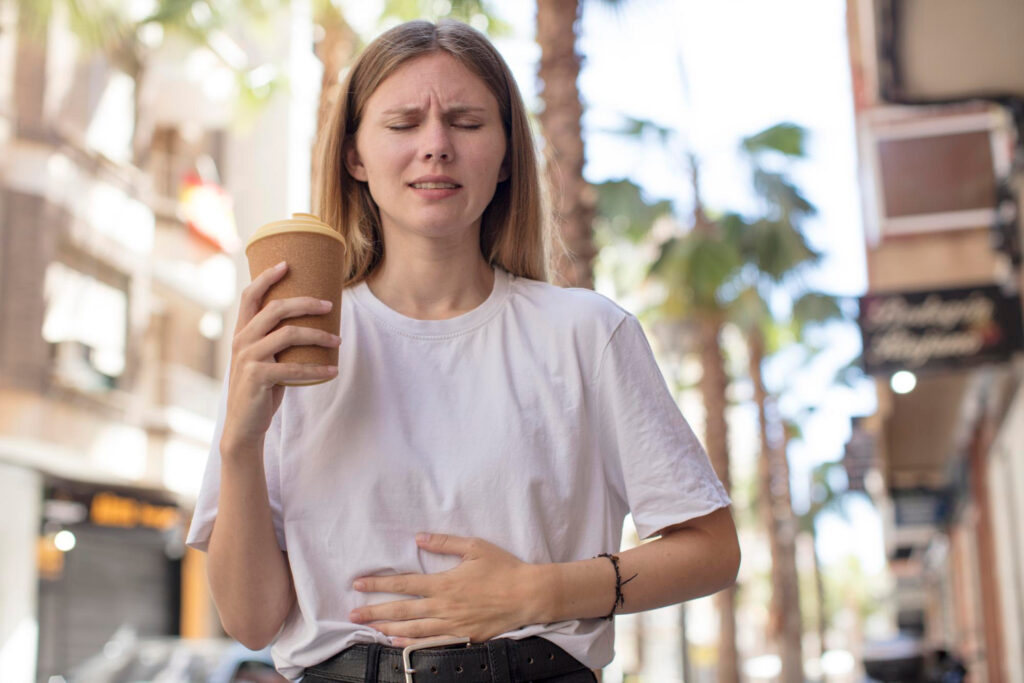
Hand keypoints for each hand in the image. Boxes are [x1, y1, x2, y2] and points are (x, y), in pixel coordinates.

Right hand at [221, 261, 340, 454]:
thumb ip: (277, 342)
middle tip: (329, 304)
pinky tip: (333, 369)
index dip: (267, 278)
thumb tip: (312, 324)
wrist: (244, 425)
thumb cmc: (261, 389)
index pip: (250, 296)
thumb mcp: (265, 360)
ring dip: (319, 335)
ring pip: (289, 334)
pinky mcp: (258, 377)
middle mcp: (242, 341)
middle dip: (306, 303)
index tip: (287, 265)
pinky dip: (318, 367)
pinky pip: (295, 367)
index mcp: (242, 333)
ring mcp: (249, 358)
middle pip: (276, 309)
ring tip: (338, 339)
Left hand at [349, 534, 545, 645]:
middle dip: (374, 611)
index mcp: (444, 583)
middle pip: (402, 610)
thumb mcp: (475, 547)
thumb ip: (444, 542)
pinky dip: (411, 642)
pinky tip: (397, 642)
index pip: (403, 584)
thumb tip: (419, 537)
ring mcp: (452, 624)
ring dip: (387, 627)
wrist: (527, 595)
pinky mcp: (463, 636)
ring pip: (412, 629)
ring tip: (369, 628)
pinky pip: (431, 642)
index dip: (379, 583)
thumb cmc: (503, 568)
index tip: (359, 583)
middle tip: (352, 614)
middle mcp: (444, 606)